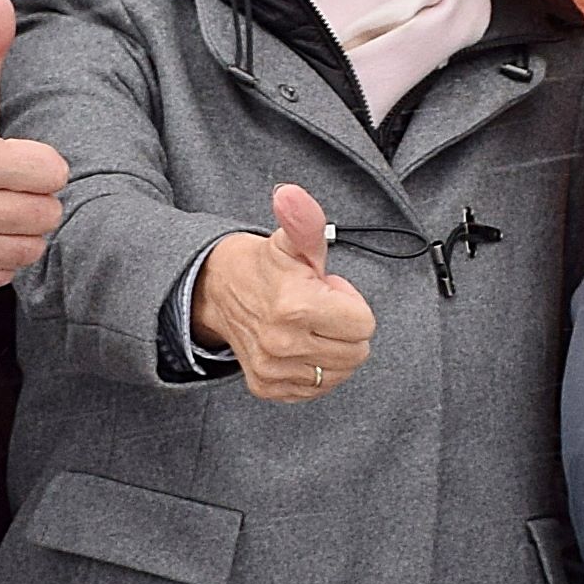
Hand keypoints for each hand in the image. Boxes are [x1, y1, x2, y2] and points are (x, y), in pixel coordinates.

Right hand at [190, 184, 375, 401]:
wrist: (218, 291)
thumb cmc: (266, 267)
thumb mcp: (291, 241)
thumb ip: (304, 221)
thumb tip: (290, 195)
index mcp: (295, 307)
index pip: (364, 325)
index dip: (351, 304)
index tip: (326, 291)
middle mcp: (283, 344)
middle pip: (357, 352)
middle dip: (344, 327)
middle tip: (318, 308)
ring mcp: (273, 370)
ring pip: (340, 373)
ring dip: (332, 349)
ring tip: (308, 325)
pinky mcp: (267, 387)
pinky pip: (316, 388)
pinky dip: (314, 368)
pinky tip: (299, 345)